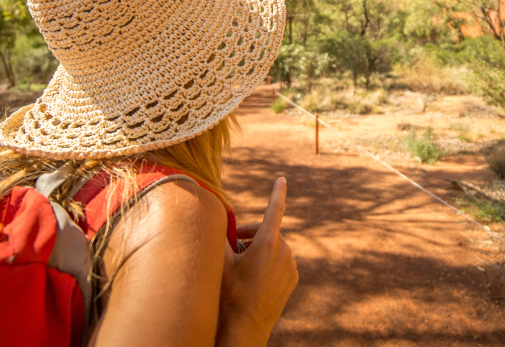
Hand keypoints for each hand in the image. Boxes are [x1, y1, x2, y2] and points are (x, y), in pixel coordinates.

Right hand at [217, 178, 297, 346]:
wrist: (247, 327)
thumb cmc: (231, 293)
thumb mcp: (221, 263)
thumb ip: (218, 238)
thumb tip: (211, 219)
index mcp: (268, 243)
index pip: (274, 209)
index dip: (277, 192)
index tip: (282, 179)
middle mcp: (284, 251)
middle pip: (266, 232)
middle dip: (249, 235)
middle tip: (232, 246)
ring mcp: (291, 266)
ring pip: (273, 248)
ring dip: (258, 250)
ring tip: (240, 265)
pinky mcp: (293, 279)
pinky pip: (280, 262)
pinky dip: (268, 263)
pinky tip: (253, 276)